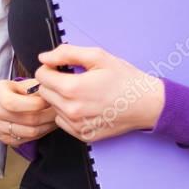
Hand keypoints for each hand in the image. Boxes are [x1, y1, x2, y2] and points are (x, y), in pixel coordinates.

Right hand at [0, 78, 57, 146]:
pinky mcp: (3, 138)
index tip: (49, 101)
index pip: (12, 103)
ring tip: (56, 118)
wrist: (3, 103)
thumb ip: (36, 86)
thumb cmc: (17, 91)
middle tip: (60, 111)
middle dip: (47, 115)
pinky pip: (28, 140)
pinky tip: (47, 125)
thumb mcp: (23, 83)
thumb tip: (52, 90)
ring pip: (29, 132)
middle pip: (25, 119)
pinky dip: (41, 134)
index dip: (34, 104)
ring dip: (47, 126)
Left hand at [34, 44, 164, 142]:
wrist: (147, 103)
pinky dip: (68, 113)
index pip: (40, 76)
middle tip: (72, 78)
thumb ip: (66, 53)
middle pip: (44, 92)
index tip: (61, 67)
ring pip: (52, 107)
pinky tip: (85, 106)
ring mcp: (77, 126)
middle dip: (53, 83)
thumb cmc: (124, 78)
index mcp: (72, 89)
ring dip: (60, 98)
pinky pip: (63, 122)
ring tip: (81, 92)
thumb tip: (43, 58)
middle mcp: (72, 110)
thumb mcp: (98, 56)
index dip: (49, 68)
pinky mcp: (84, 135)